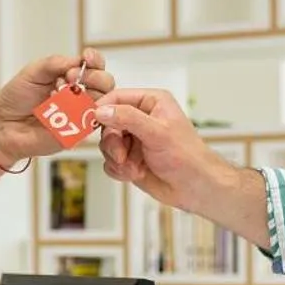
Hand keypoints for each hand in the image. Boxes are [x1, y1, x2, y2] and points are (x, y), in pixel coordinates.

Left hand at [0, 48, 114, 164]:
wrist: (2, 124)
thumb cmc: (16, 98)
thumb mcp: (34, 71)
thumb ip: (56, 63)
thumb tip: (78, 62)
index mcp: (72, 77)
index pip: (95, 65)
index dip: (95, 60)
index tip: (87, 57)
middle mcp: (80, 95)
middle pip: (106, 83)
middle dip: (93, 76)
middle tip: (71, 77)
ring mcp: (80, 114)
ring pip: (101, 103)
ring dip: (83, 94)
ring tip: (58, 92)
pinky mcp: (77, 133)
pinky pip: (87, 122)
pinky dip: (75, 113)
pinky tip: (58, 110)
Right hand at [92, 88, 222, 214]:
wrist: (194, 187)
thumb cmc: (186, 156)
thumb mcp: (156, 132)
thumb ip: (127, 118)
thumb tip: (101, 110)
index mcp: (150, 103)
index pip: (117, 98)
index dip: (102, 109)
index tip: (91, 120)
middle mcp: (140, 119)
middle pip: (107, 123)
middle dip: (113, 143)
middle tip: (121, 154)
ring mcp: (134, 140)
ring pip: (106, 144)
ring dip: (117, 158)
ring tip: (133, 167)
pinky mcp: (129, 159)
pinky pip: (110, 161)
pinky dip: (118, 169)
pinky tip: (134, 173)